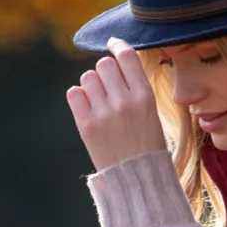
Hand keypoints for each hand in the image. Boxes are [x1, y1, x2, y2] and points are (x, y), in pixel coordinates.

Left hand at [66, 37, 167, 171]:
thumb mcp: (152, 114)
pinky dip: (79, 97)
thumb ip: (135, 88)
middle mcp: (124, 102)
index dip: (117, 45)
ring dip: (91, 85)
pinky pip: (74, 94)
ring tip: (99, 101)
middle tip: (109, 87)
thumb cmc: (147, 148)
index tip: (112, 45)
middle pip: (104, 64)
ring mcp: (104, 114)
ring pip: (88, 77)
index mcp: (145, 97)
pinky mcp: (87, 126)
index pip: (126, 56)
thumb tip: (115, 62)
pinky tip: (88, 108)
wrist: (137, 181)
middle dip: (105, 72)